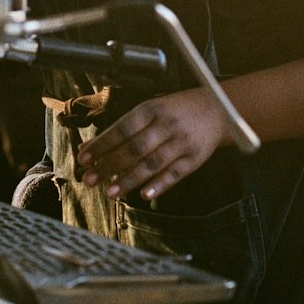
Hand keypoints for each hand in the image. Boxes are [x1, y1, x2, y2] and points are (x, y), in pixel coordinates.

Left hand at [75, 88, 228, 200]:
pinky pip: (175, 174)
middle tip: (89, 180)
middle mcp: (166, 125)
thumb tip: (90, 147)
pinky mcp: (195, 159)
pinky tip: (144, 195)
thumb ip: (123, 128)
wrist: (219, 109)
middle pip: (134, 148)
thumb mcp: (151, 109)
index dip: (102, 145)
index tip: (83, 158)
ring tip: (110, 192)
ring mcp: (182, 142)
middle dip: (109, 165)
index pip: (122, 129)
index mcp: (152, 109)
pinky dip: (160, 185)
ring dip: (129, 179)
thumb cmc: (176, 110)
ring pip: (152, 164)